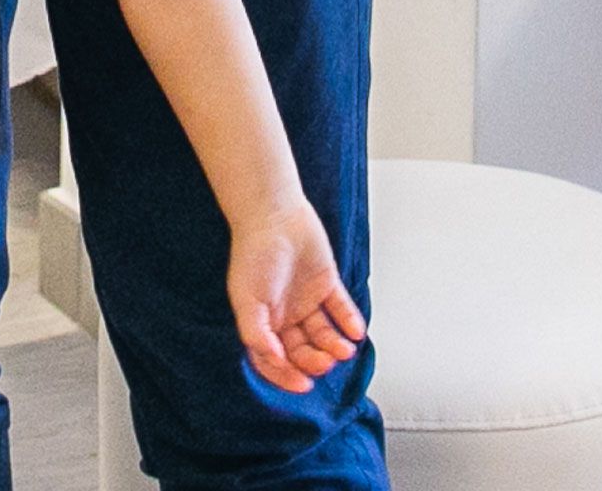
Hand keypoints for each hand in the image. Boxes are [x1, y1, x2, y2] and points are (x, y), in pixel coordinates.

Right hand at [227, 199, 365, 393]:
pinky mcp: (326, 285)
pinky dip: (350, 322)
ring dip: (334, 346)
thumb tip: (273, 359)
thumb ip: (256, 332)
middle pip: (301, 350)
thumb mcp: (246, 299)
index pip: (272, 359)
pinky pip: (340, 310)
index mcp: (262, 320)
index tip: (302, 384)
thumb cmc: (254, 254)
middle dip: (314, 361)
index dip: (285, 375)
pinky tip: (355, 331)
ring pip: (323, 334)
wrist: (275, 216)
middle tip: (326, 362)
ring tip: (344, 348)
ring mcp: (305, 300)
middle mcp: (284, 314)